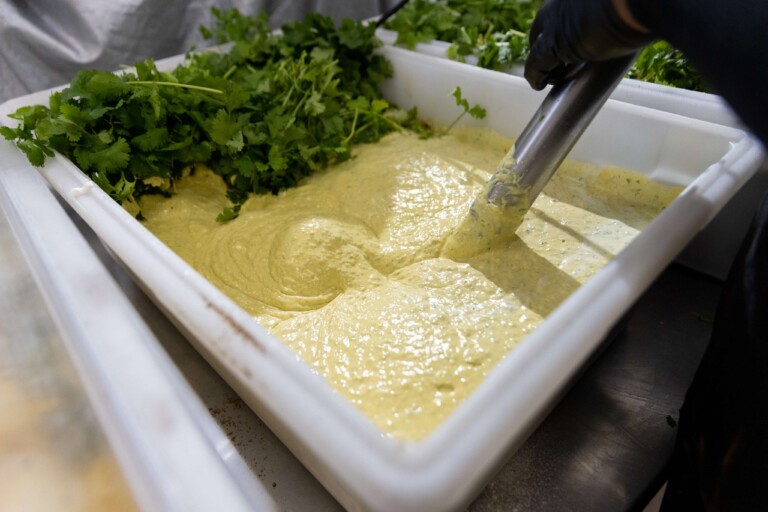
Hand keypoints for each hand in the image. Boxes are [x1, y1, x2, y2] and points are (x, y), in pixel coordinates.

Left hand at [524, 0, 653, 89]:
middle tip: (560, 61)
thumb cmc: (649, 0)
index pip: (564, 8)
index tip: (575, 39)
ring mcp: (557, 19)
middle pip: (546, 22)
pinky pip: (537, 62)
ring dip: (544, 61)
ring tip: (553, 76)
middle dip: (551, 40)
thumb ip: (626, 9)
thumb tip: (644, 20)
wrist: (648, 1)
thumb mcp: (632, 3)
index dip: (567, 26)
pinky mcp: (555, 42)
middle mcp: (563, 0)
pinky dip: (536, 75)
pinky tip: (539, 84)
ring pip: (540, 42)